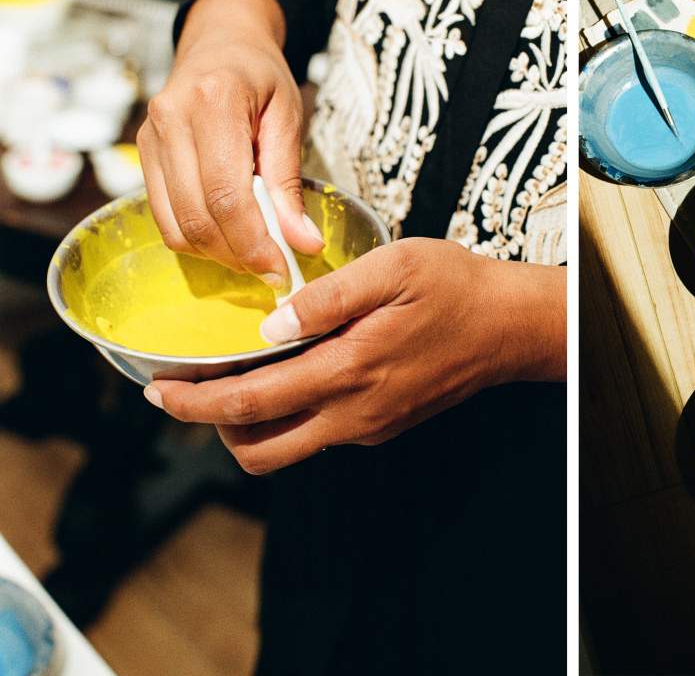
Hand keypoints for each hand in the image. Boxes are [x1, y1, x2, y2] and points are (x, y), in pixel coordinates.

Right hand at [137, 0, 324, 287]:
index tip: (283, 268)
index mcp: (212, 102)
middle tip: (275, 269)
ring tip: (255, 252)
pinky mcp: (142, 155)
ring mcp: (148, 139)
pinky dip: (197, 237)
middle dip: (238, 255)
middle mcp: (170, 120)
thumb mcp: (288, 118)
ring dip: (217, 253)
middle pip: (197, 217)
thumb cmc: (261, 77)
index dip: (254, 242)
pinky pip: (163, 216)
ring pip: (175, 225)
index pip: (226, 194)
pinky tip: (228, 234)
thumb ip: (290, 183)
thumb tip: (302, 242)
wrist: (220, 43)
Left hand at [142, 239, 565, 473]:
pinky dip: (290, 414)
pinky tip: (292, 372)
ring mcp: (370, 425)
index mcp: (350, 371)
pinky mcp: (383, 425)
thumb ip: (327, 297)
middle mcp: (355, 413)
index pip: (252, 404)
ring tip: (235, 379)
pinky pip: (321, 433)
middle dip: (211, 427)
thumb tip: (270, 325)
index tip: (159, 391)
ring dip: (250, 424)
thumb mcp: (392, 268)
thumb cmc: (456, 287)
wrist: (511, 326)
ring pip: (289, 448)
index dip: (195, 404)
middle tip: (186, 392)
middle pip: (260, 449)